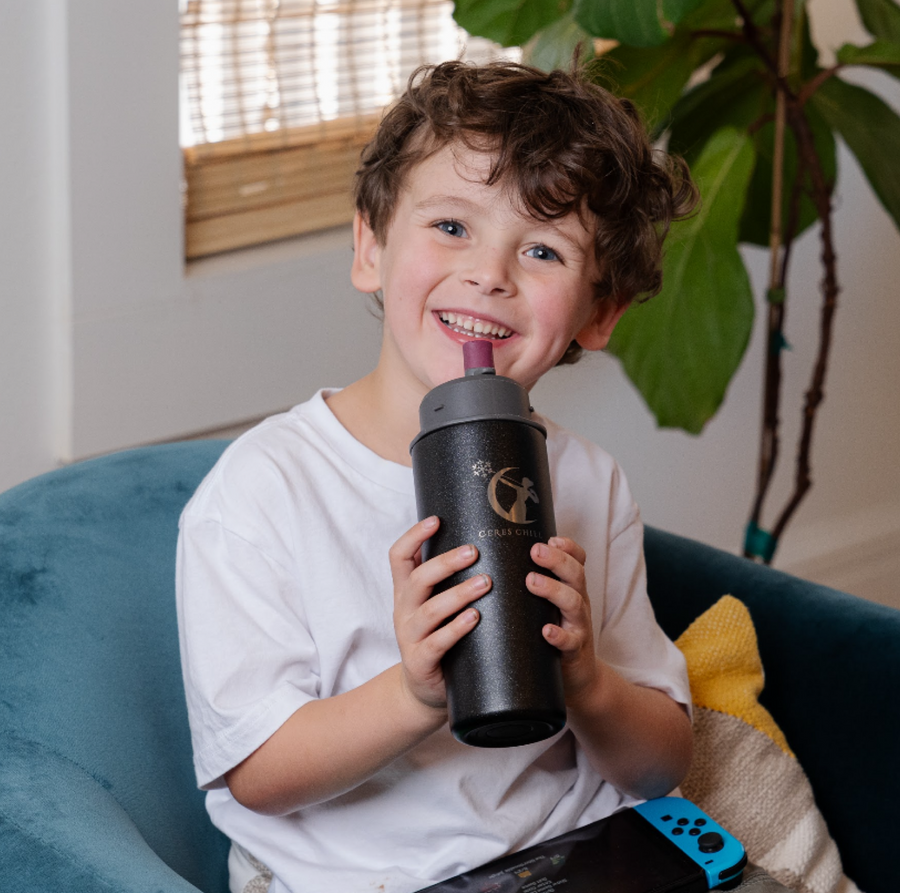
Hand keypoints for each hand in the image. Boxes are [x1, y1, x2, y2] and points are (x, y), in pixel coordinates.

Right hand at [389, 517, 488, 710]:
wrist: (424, 689)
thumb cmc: (439, 637)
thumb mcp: (435, 606)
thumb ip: (449, 581)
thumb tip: (486, 544)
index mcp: (406, 591)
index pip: (399, 556)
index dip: (414, 536)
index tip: (436, 520)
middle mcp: (404, 610)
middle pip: (418, 578)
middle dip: (446, 562)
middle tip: (474, 551)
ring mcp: (410, 636)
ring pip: (430, 610)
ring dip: (459, 594)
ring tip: (485, 583)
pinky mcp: (421, 661)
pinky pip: (438, 642)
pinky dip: (456, 629)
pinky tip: (474, 618)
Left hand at [527, 536, 598, 704]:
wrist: (577, 679)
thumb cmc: (553, 635)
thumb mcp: (547, 607)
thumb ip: (529, 586)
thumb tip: (493, 559)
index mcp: (570, 588)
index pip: (577, 560)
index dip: (569, 546)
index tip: (552, 537)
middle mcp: (578, 602)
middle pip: (575, 574)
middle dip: (556, 560)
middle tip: (535, 550)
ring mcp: (578, 627)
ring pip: (574, 603)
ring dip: (553, 590)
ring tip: (532, 581)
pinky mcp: (575, 652)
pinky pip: (570, 642)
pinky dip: (559, 635)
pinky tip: (546, 631)